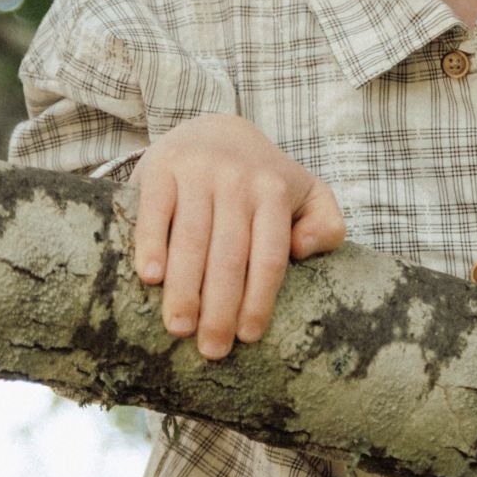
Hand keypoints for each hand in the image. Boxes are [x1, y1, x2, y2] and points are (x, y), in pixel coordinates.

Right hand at [117, 113, 344, 360]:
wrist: (215, 127)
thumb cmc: (264, 179)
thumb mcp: (308, 193)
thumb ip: (326, 223)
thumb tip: (303, 250)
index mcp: (274, 192)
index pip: (268, 255)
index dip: (259, 299)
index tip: (248, 337)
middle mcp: (237, 180)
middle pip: (229, 254)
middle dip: (220, 307)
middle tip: (212, 349)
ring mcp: (198, 173)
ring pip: (191, 238)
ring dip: (185, 287)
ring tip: (179, 328)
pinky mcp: (162, 168)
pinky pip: (156, 211)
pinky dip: (151, 244)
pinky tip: (150, 277)